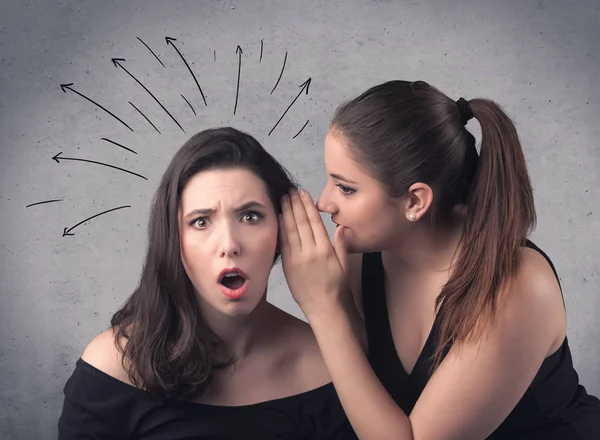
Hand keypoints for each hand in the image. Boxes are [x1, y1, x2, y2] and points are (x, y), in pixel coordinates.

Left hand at [279, 189, 348, 319]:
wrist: (325, 309)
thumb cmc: (336, 289)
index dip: (308, 206)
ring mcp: (298, 260)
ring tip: (283, 199)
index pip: (315, 222)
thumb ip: (341, 245)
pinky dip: (281, 229)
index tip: (303, 193)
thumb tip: (341, 227)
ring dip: (286, 213)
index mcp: (326, 250)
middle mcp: (311, 253)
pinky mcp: (289, 267)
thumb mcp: (344, 265)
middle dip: (295, 204)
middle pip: (301, 223)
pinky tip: (279, 218)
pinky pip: (284, 245)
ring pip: (291, 231)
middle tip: (290, 190)